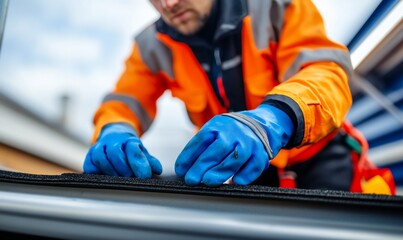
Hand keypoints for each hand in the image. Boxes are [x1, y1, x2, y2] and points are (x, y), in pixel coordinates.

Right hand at [83, 123, 161, 177]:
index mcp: (129, 141)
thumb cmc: (129, 148)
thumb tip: (157, 169)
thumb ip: (149, 161)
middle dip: (123, 167)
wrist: (114, 134)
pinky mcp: (89, 156)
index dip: (139, 164)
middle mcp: (113, 142)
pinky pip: (89, 164)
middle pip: (115, 152)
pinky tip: (103, 177)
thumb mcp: (142, 152)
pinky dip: (95, 172)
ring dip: (110, 170)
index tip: (144, 176)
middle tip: (130, 177)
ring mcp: (99, 148)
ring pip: (100, 157)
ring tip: (118, 179)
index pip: (133, 150)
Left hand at [175, 104, 293, 185]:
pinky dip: (244, 176)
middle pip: (217, 150)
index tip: (181, 170)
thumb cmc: (230, 132)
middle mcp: (233, 132)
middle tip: (192, 180)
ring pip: (235, 158)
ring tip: (208, 181)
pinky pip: (253, 166)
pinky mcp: (261, 153)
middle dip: (202, 166)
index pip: (200, 140)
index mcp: (217, 125)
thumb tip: (184, 169)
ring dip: (220, 172)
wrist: (259, 124)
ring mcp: (249, 142)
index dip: (189, 156)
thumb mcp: (214, 132)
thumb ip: (200, 148)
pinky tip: (234, 181)